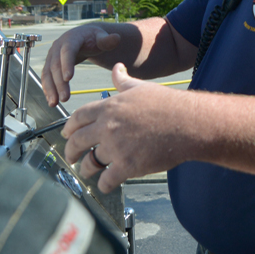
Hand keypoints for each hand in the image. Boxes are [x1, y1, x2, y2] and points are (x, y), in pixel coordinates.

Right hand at [41, 25, 121, 105]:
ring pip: (48, 73)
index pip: (67, 51)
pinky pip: (46, 78)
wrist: (83, 37)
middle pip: (56, 65)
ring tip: (55, 103)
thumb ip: (108, 40)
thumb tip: (117, 38)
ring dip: (50, 89)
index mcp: (71, 38)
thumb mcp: (102, 37)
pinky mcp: (50, 65)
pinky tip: (52, 101)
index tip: (69, 78)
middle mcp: (57, 47)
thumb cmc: (94, 38)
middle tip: (65, 98)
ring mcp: (52, 56)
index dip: (67, 64)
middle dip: (59, 83)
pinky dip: (47, 89)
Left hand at [64, 64, 193, 191]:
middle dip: (70, 151)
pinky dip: (104, 185)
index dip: (69, 128)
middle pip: (77, 141)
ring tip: (87, 172)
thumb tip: (117, 68)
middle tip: (70, 157)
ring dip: (85, 170)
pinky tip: (106, 185)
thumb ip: (123, 81)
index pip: (78, 118)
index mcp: (109, 107)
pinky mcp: (128, 165)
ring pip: (90, 163)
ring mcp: (117, 147)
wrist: (188, 123)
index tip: (66, 134)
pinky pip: (107, 180)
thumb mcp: (141, 88)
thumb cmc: (167, 104)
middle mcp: (107, 127)